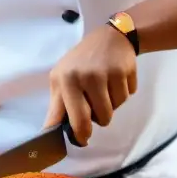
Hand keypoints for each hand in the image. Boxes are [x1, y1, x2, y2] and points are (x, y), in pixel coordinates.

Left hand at [42, 25, 137, 145]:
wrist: (110, 37)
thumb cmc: (81, 62)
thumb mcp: (62, 79)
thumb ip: (57, 106)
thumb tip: (49, 132)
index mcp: (66, 80)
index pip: (76, 118)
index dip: (81, 135)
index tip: (82, 140)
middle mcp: (86, 76)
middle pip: (100, 118)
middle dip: (99, 121)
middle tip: (97, 115)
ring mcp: (107, 73)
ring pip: (114, 110)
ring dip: (111, 106)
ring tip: (105, 89)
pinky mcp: (125, 71)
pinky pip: (127, 97)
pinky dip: (122, 94)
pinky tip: (116, 80)